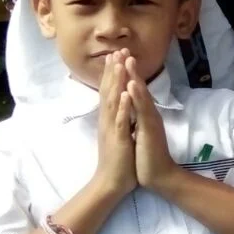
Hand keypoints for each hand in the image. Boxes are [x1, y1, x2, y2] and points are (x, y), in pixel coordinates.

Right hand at [94, 50, 136, 198]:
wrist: (112, 183)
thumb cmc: (119, 160)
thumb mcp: (119, 135)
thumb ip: (119, 119)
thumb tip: (123, 106)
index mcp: (110, 119)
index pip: (110, 91)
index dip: (114, 74)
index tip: (117, 55)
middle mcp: (108, 120)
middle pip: (109, 91)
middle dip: (113, 70)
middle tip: (116, 50)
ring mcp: (112, 129)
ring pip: (113, 101)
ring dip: (116, 82)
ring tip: (119, 63)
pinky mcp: (118, 139)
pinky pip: (120, 121)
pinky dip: (122, 107)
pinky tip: (124, 94)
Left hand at [125, 58, 177, 192]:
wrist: (160, 176)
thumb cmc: (147, 157)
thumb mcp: (139, 133)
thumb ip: (137, 119)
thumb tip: (131, 108)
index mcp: (142, 115)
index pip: (133, 91)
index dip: (126, 75)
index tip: (117, 58)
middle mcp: (148, 114)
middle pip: (138, 88)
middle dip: (129, 68)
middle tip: (122, 49)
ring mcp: (150, 120)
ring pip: (141, 95)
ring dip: (135, 76)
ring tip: (128, 60)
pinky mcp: (150, 129)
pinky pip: (142, 110)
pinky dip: (137, 96)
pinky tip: (133, 85)